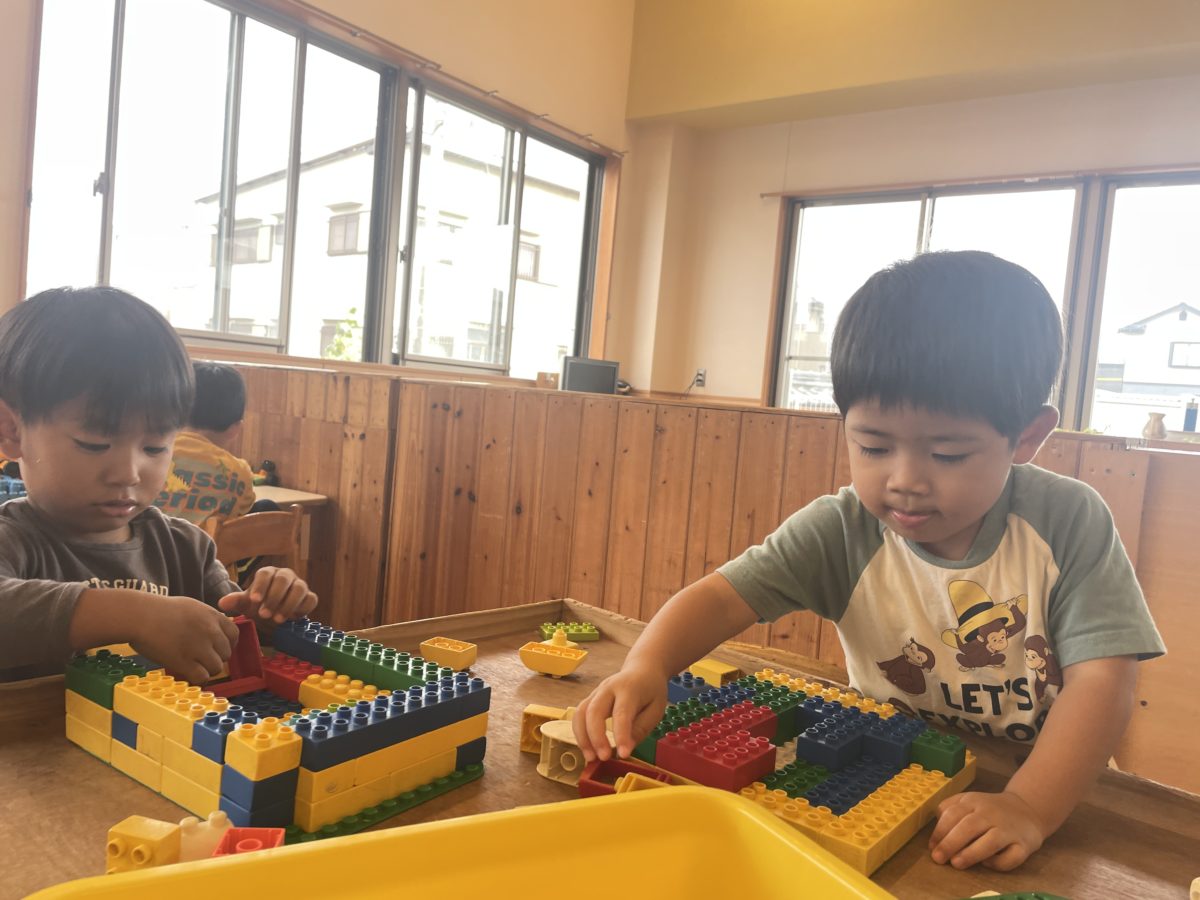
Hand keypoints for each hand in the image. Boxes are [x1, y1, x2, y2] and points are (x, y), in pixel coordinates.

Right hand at [129, 594, 240, 684]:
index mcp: (212, 616)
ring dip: (207, 670)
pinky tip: (188, 674)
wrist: (139, 615)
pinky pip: (202, 677)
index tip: (217, 649)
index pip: (234, 635)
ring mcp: (198, 646)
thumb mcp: (191, 606)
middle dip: (216, 658)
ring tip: (194, 667)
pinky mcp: (184, 661)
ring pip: (216, 667)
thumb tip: (217, 630)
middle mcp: (209, 631)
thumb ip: (207, 618)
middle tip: (201, 659)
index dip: (227, 644)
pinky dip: (197, 678)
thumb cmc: (159, 610)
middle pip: (226, 653)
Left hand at [218, 566, 316, 623]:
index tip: (254, 601)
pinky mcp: (309, 597)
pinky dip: (303, 608)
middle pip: (283, 579)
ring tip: (277, 620)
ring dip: (288, 604)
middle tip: (264, 615)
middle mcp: (286, 575)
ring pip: (299, 588)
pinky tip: (293, 619)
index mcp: (268, 573)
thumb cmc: (259, 605)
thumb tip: (222, 603)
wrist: (275, 614)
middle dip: (274, 597)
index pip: (265, 574)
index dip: (260, 586)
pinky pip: (311, 599)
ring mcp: (299, 585)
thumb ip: (236, 602)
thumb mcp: (247, 604)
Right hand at [573, 663, 667, 762]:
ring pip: (580, 713)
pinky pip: (579, 716)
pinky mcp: (590, 699)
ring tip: (591, 758)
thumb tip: (626, 748)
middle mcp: (608, 688)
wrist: (642, 669)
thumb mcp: (656, 709)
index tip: (623, 754)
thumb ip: (641, 728)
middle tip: (603, 757)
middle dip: (595, 736)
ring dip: (582, 737)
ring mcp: (596, 692)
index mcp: (629, 688)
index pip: (622, 713)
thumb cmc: (651, 690)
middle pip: (594, 710)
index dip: (621, 735)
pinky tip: (588, 749)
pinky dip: (580, 734)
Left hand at [929, 790, 1046, 870]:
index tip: (932, 847)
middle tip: (938, 858)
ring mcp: (1009, 829)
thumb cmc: (989, 810)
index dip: (940, 831)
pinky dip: (998, 863)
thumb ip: (949, 812)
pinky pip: (1012, 856)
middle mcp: (991, 813)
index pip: (953, 813)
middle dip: (951, 843)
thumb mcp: (968, 802)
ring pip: (991, 841)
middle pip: (969, 827)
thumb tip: (934, 838)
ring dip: (971, 853)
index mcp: (974, 801)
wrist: (1026, 808)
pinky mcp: (1024, 845)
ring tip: (956, 863)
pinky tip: (987, 864)